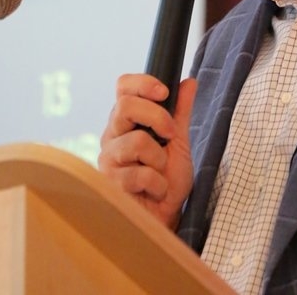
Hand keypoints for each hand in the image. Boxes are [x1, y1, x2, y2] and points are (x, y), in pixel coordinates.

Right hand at [98, 73, 196, 229]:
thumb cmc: (167, 178)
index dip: (142, 83)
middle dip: (158, 118)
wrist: (165, 216)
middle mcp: (112, 134)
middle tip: (170, 136)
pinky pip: (140, 174)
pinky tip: (154, 191)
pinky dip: (158, 184)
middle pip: (125, 106)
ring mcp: (107, 158)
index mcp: (127, 120)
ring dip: (160, 160)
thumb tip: (189, 81)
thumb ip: (181, 112)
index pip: (123, 87)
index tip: (165, 92)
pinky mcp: (109, 183)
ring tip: (160, 172)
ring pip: (137, 141)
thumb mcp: (179, 141)